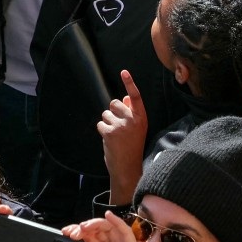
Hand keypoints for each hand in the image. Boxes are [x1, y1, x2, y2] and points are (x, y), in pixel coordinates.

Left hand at [57, 211, 172, 241]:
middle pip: (96, 230)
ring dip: (94, 223)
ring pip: (107, 226)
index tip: (66, 234)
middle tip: (72, 233)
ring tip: (83, 227)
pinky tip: (108, 216)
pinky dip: (117, 221)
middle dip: (82, 228)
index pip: (88, 237)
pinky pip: (124, 230)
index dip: (77, 233)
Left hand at [98, 70, 147, 204]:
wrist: (128, 168)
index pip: (135, 97)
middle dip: (113, 112)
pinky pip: (100, 124)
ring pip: (106, 114)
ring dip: (107, 123)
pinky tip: (109, 140)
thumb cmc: (132, 148)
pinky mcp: (109, 132)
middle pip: (115, 103)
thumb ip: (132, 113)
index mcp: (141, 118)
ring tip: (115, 136)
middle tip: (119, 126)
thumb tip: (125, 98)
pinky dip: (102, 131)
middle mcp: (132, 120)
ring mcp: (121, 126)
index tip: (124, 72)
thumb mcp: (137, 129)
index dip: (130, 83)